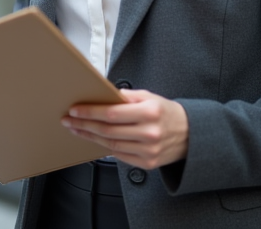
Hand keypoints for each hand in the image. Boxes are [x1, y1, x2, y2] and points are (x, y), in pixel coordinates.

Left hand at [61, 89, 188, 168]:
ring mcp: (149, 150)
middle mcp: (149, 133)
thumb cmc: (168, 113)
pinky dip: (105, 148)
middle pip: (108, 130)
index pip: (112, 113)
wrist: (191, 135)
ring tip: (77, 129)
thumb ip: (126, 97)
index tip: (75, 110)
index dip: (90, 112)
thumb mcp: (150, 97)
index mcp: (150, 112)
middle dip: (84, 124)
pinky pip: (120, 155)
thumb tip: (102, 96)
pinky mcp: (147, 163)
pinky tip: (94, 140)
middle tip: (69, 120)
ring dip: (90, 137)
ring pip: (111, 145)